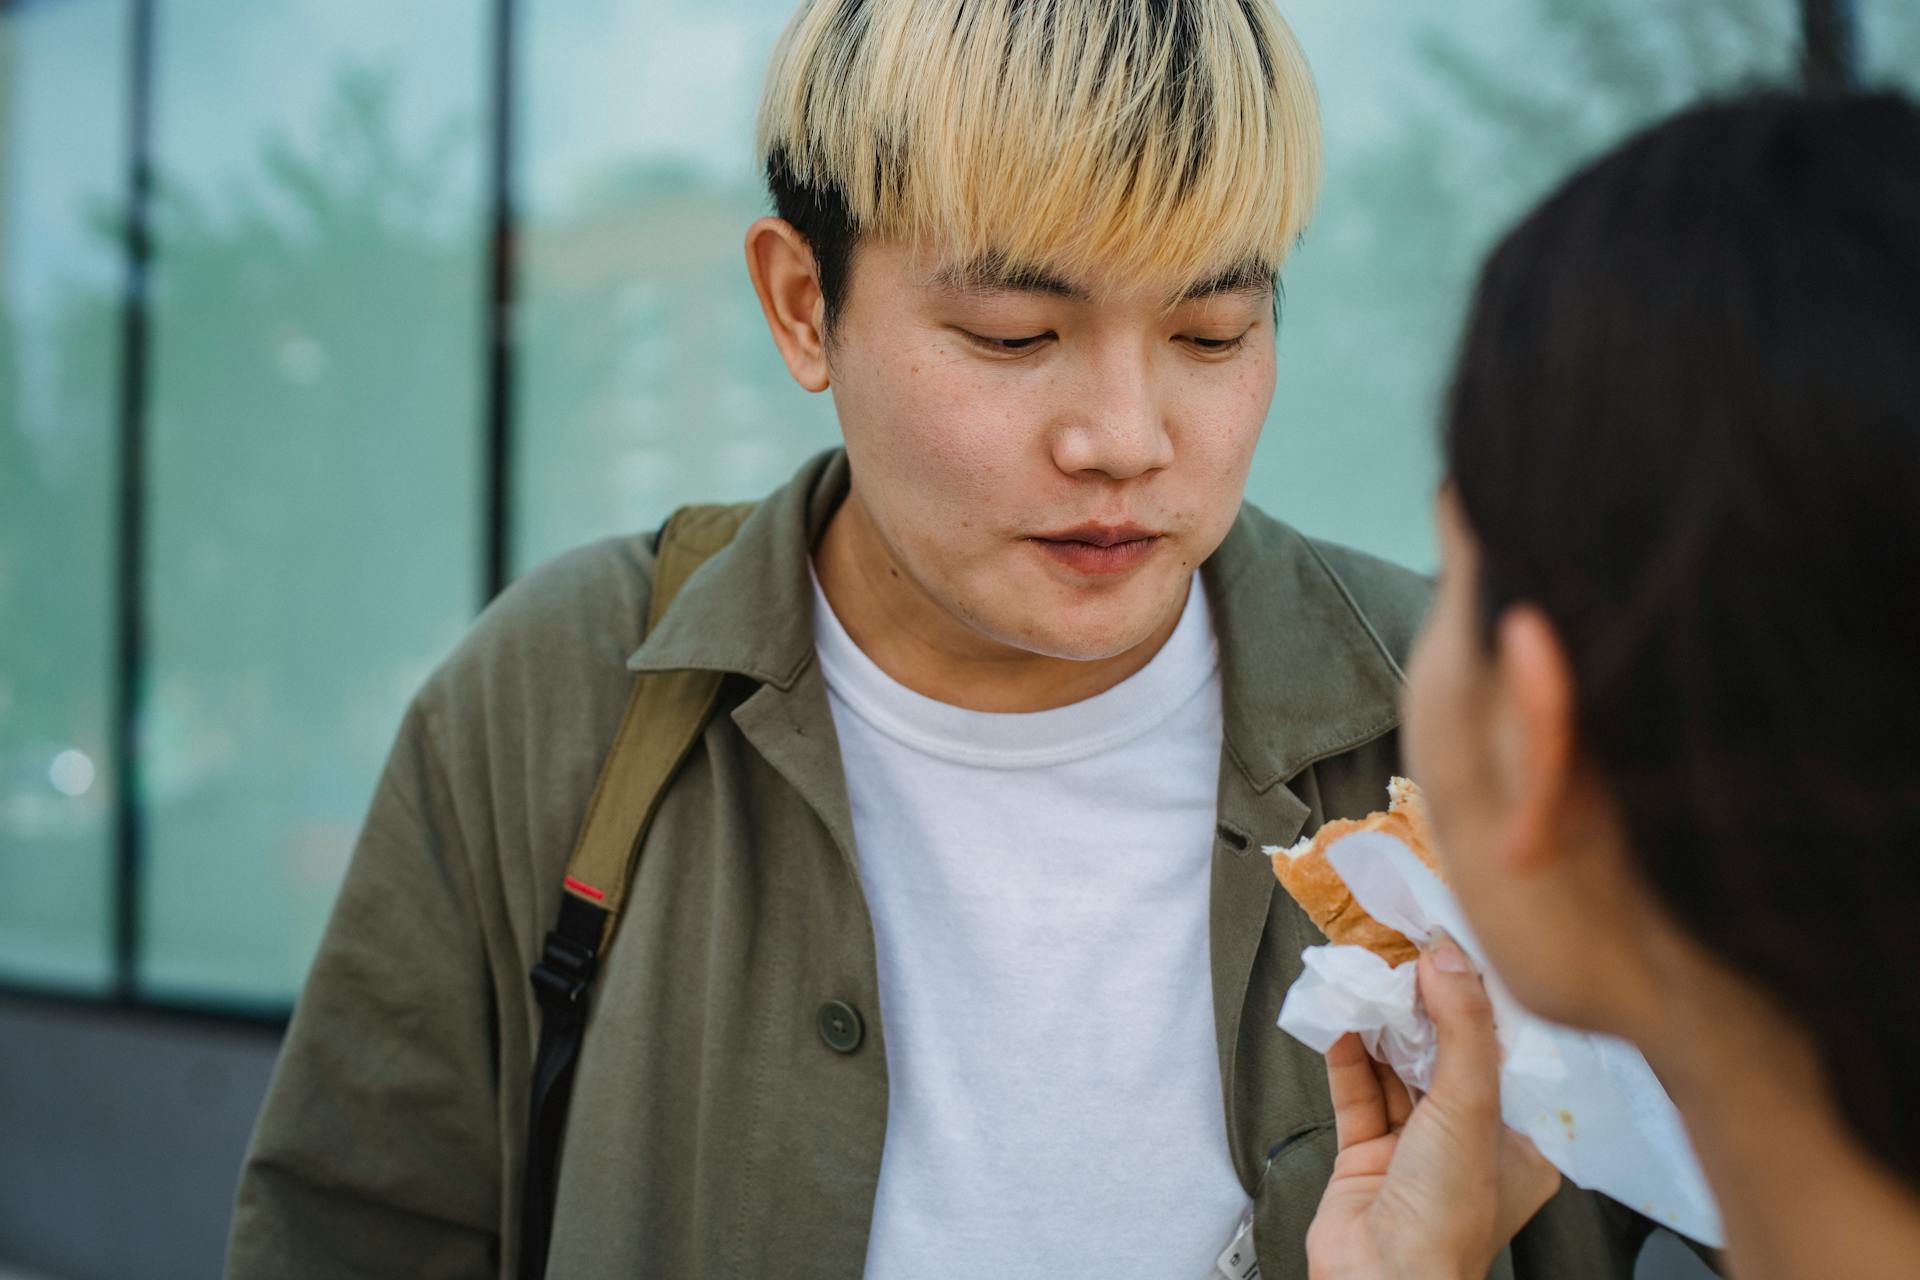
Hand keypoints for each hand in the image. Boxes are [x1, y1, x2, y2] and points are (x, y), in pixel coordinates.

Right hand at [1305, 929, 1561, 1279]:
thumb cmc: (1447, 1222)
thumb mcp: (1470, 1109)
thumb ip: (1462, 1031)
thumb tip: (1449, 961)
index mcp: (1520, 1140)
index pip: (1505, 1053)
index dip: (1481, 1000)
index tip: (1457, 951)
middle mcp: (1470, 1143)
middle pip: (1445, 1055)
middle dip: (1421, 1007)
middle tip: (1400, 955)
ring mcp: (1416, 1149)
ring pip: (1398, 1069)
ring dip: (1380, 1026)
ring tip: (1364, 977)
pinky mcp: (1368, 1155)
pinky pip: (1359, 1092)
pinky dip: (1348, 1055)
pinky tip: (1340, 1020)